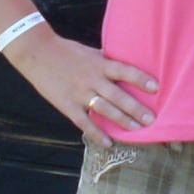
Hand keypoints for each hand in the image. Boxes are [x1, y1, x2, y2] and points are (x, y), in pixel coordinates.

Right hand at [6, 30, 159, 147]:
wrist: (37, 53)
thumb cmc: (66, 51)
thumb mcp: (90, 52)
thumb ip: (106, 60)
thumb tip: (126, 63)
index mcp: (99, 64)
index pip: (124, 71)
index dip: (140, 79)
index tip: (156, 88)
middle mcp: (92, 79)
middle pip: (118, 96)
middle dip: (136, 109)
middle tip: (152, 120)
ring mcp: (79, 93)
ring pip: (105, 110)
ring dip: (122, 121)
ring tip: (138, 130)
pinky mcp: (67, 105)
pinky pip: (84, 122)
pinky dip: (96, 134)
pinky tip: (108, 143)